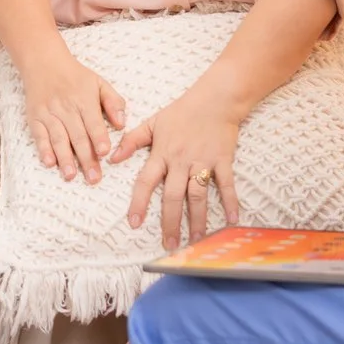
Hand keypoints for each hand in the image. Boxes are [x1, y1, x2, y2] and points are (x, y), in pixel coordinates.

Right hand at [16, 47, 127, 183]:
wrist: (44, 63)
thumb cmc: (76, 77)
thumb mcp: (99, 83)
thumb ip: (114, 102)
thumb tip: (122, 123)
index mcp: (84, 99)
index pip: (93, 122)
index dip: (99, 138)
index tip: (104, 153)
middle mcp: (66, 107)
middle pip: (77, 135)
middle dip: (86, 158)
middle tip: (94, 178)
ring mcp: (49, 113)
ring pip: (58, 138)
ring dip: (65, 158)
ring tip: (71, 176)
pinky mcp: (35, 117)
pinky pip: (39, 135)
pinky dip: (43, 149)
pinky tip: (49, 162)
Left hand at [115, 84, 243, 248]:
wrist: (215, 99)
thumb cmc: (182, 111)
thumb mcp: (152, 122)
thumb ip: (131, 141)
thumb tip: (111, 158)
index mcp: (162, 153)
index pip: (146, 181)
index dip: (138, 202)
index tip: (133, 222)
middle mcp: (181, 161)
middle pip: (173, 195)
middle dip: (170, 221)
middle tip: (170, 244)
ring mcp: (203, 162)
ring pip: (198, 195)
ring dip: (197, 219)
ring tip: (195, 240)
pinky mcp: (223, 160)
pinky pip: (226, 184)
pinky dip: (230, 202)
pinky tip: (232, 221)